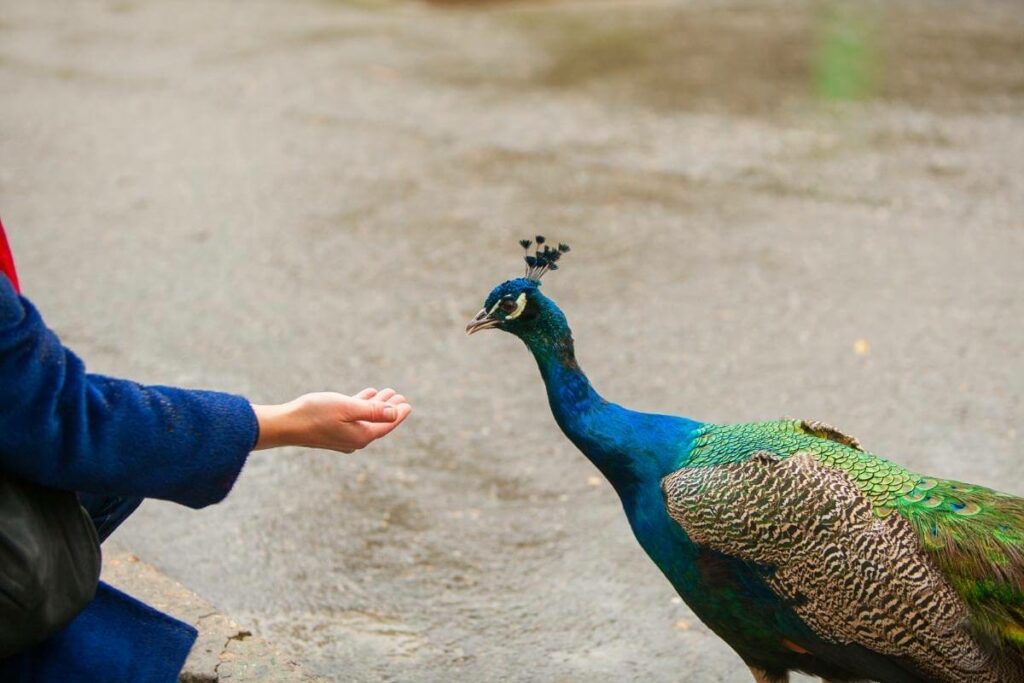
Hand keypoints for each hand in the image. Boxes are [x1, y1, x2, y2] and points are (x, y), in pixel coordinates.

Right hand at [251, 388, 411, 453]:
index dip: (398, 415)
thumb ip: (372, 410)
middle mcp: (354, 440)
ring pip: (365, 418)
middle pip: (378, 422)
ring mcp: (342, 436)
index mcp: (361, 436)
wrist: (285, 425)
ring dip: (376, 405)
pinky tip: (366, 395)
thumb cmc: (315, 414)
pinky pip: (353, 417)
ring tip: (386, 393)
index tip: (408, 405)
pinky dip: (361, 406)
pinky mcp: (332, 430)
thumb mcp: (347, 408)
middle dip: (389, 409)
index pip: (386, 425)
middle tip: (400, 396)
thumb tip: (394, 413)